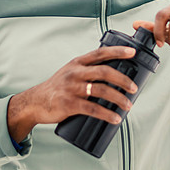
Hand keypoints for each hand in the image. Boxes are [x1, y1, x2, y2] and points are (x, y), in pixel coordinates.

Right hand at [7, 45, 138, 141]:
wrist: (35, 102)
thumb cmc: (57, 88)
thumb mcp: (70, 73)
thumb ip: (88, 71)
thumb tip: (113, 77)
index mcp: (77, 63)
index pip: (100, 53)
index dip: (117, 51)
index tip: (132, 53)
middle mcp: (75, 72)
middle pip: (104, 72)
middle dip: (122, 79)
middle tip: (134, 88)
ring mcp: (71, 88)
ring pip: (100, 90)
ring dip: (118, 98)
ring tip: (128, 105)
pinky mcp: (68, 104)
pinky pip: (92, 109)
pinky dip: (106, 114)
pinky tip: (115, 118)